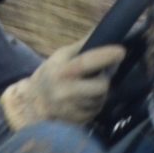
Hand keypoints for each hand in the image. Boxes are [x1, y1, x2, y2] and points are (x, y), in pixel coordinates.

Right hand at [1, 41, 126, 130]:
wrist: (32, 104)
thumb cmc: (49, 75)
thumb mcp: (59, 57)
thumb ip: (81, 46)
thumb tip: (103, 31)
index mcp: (62, 71)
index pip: (85, 62)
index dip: (105, 56)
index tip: (121, 51)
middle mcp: (65, 91)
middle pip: (101, 86)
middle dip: (104, 80)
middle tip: (97, 77)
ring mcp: (71, 109)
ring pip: (101, 100)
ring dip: (99, 94)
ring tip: (86, 89)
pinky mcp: (76, 121)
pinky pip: (96, 111)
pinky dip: (93, 105)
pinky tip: (81, 101)